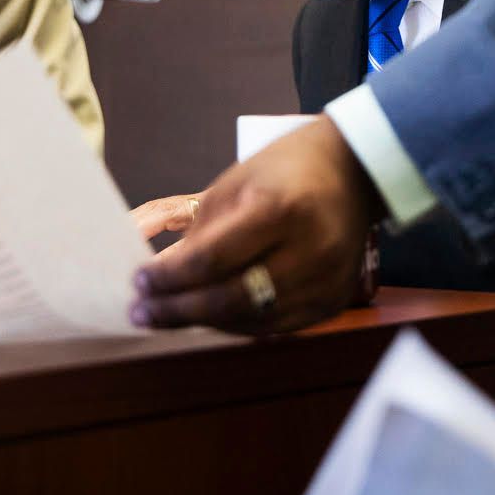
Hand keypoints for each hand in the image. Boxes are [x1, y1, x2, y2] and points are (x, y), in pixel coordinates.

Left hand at [129, 115, 379, 332]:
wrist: (356, 170)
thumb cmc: (287, 168)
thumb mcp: (236, 182)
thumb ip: (200, 233)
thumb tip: (161, 277)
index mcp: (280, 210)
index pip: (210, 261)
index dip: (168, 278)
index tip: (138, 282)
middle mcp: (309, 250)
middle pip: (230, 299)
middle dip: (177, 310)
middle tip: (141, 312)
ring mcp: (325, 280)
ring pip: (250, 320)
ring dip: (203, 322)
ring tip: (168, 315)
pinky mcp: (333, 300)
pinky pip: (275, 326)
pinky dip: (237, 323)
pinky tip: (210, 316)